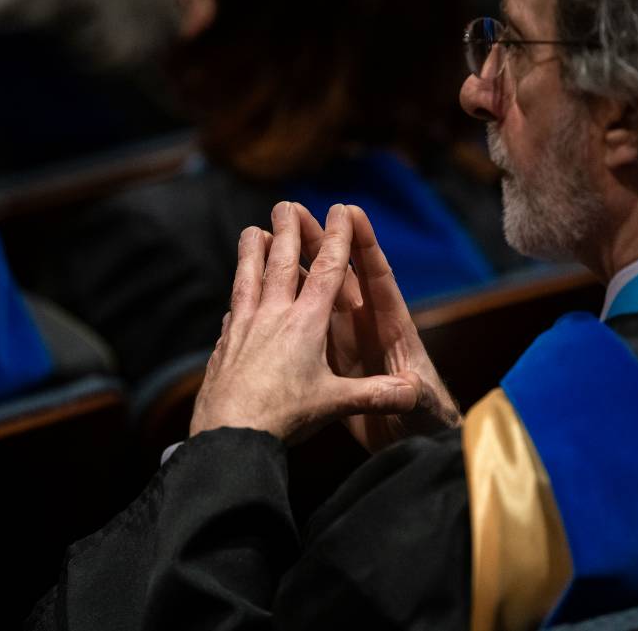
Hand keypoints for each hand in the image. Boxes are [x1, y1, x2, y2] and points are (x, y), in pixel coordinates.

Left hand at [189, 202, 422, 445]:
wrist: (229, 433)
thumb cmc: (284, 417)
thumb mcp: (335, 405)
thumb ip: (375, 394)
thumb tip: (413, 393)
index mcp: (306, 323)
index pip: (327, 270)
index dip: (338, 238)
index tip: (342, 210)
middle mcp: (273, 316)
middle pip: (282, 262)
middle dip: (288, 230)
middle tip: (287, 204)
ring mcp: (243, 327)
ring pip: (248, 278)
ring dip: (251, 251)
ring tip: (251, 230)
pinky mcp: (224, 345)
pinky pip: (232, 312)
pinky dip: (237, 298)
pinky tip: (234, 300)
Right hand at [296, 204, 460, 451]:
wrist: (413, 450)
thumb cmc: (426, 425)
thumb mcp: (421, 407)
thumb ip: (413, 395)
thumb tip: (411, 390)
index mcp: (393, 329)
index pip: (378, 279)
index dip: (365, 245)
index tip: (349, 212)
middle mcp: (369, 327)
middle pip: (343, 275)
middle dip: (323, 241)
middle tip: (297, 210)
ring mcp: (349, 341)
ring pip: (320, 293)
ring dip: (300, 265)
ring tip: (273, 237)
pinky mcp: (333, 360)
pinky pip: (307, 324)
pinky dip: (289, 303)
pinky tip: (265, 289)